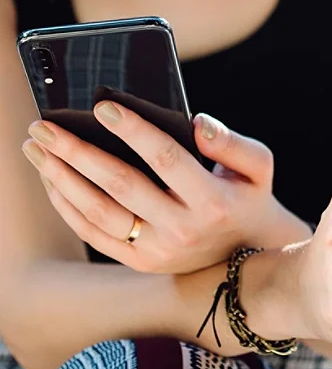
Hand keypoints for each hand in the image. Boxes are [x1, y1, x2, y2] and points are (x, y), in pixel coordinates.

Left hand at [22, 103, 288, 273]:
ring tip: (35, 148)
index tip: (102, 106)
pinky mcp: (139, 262)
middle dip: (77, 151)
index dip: (134, 131)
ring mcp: (157, 251)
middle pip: (120, 185)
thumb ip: (233, 143)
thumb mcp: (258, 167)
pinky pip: (93, 233)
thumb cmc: (246, 197)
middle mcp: (182, 229)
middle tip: (43, 126)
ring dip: (61, 177)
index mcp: (212, 201)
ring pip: (98, 212)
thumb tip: (198, 123)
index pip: (166, 158)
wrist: (246, 257)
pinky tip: (51, 178)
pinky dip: (68, 205)